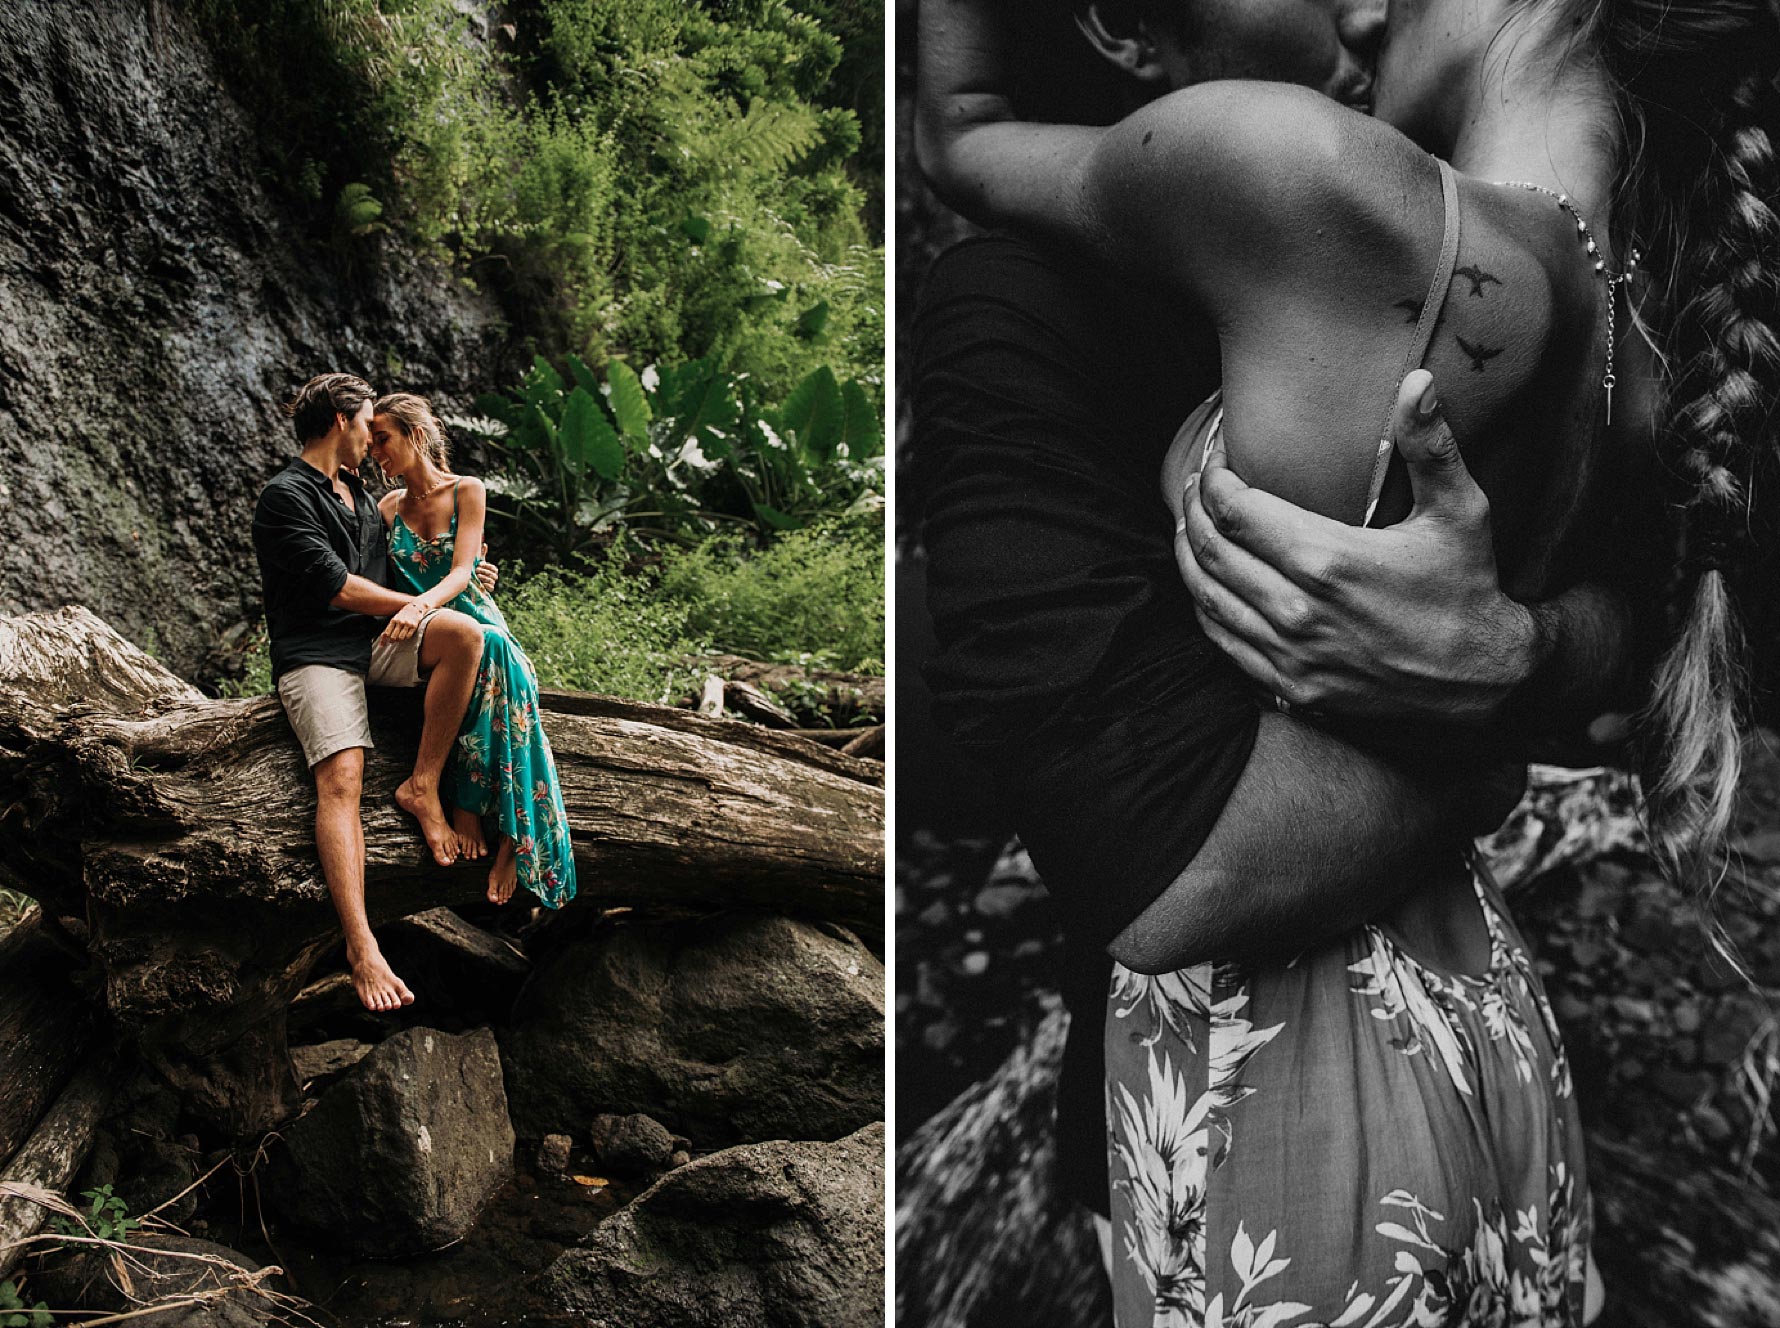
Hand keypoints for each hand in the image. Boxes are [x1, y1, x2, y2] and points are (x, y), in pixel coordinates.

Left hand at [380, 600, 425, 642]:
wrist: (416, 606)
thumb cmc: (404, 613)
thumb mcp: (395, 617)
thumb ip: (390, 626)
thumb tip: (383, 636)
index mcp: (393, 620)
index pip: (386, 633)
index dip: (384, 640)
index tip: (382, 645)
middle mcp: (400, 622)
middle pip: (393, 637)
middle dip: (392, 641)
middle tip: (392, 641)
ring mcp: (407, 624)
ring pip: (401, 638)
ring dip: (399, 640)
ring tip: (399, 638)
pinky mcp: (414, 626)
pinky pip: (408, 636)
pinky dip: (406, 638)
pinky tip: (405, 636)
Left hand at [474, 546, 497, 593]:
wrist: (473, 582)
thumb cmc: (477, 571)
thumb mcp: (479, 562)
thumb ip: (483, 554)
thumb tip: (485, 544)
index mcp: (493, 570)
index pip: (493, 568)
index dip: (487, 566)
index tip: (479, 564)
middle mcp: (494, 577)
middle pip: (492, 574)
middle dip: (484, 572)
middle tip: (476, 570)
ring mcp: (492, 583)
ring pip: (491, 580)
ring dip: (484, 578)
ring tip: (477, 576)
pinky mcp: (490, 589)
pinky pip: (491, 587)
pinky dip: (486, 585)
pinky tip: (480, 582)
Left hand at [1175, 369, 1539, 727]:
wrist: (1481, 681)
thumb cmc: (1468, 588)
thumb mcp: (1460, 511)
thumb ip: (1430, 446)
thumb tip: (1417, 381)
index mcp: (1327, 560)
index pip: (1235, 509)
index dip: (1213, 477)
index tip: (1216, 457)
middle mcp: (1297, 609)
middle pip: (1210, 549)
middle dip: (1193, 507)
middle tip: (1195, 483)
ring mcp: (1288, 653)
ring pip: (1206, 596)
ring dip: (1189, 554)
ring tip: (1191, 521)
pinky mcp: (1288, 685)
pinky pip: (1222, 640)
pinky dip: (1204, 604)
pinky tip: (1206, 580)